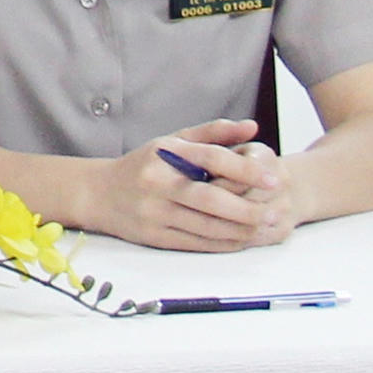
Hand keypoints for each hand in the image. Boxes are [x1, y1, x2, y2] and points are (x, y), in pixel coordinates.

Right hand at [87, 120, 285, 253]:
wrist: (98, 194)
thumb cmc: (142, 166)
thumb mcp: (172, 141)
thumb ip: (213, 133)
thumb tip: (252, 128)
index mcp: (165, 155)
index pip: (211, 159)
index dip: (246, 169)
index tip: (273, 178)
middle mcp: (158, 183)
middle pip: (211, 199)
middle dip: (248, 209)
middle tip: (274, 211)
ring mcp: (155, 212)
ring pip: (206, 226)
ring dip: (240, 230)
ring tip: (264, 227)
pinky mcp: (154, 237)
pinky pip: (196, 243)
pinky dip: (223, 244)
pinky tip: (241, 240)